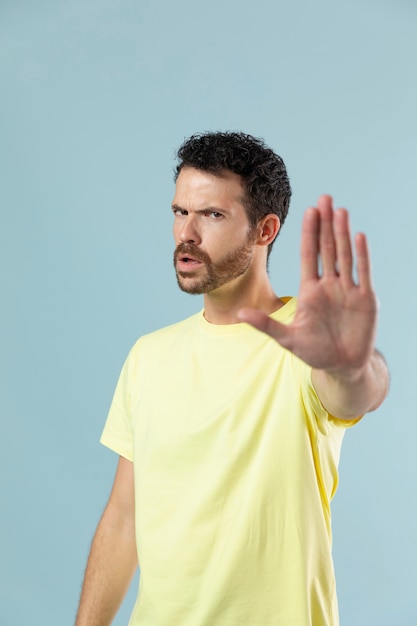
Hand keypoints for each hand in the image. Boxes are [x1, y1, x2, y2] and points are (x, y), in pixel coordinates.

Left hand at [238, 195, 377, 373]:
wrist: (342, 366)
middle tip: (324, 199)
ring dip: (343, 233)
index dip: (309, 233)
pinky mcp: (365, 299)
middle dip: (326, 224)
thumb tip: (239, 314)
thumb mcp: (287, 339)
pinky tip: (359, 236)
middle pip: (327, 248)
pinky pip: (363, 273)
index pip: (309, 255)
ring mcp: (348, 290)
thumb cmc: (314, 351)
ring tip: (340, 211)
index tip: (308, 211)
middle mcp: (330, 285)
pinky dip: (362, 255)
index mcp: (310, 290)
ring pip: (345, 255)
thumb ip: (265, 325)